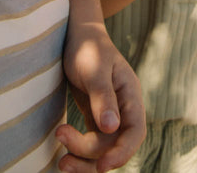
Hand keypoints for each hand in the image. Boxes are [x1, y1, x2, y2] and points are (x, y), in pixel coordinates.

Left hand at [57, 22, 145, 171]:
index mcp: (130, 94)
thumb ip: (103, 98)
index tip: (102, 165)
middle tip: (64, 157)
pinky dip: (80, 151)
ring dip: (83, 159)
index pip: (135, 132)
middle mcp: (124, 108)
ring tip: (61, 161)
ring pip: (103, 149)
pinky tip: (64, 153)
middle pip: (116, 145)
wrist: (76, 36)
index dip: (122, 152)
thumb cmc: (87, 47)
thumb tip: (112, 129)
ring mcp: (110, 114)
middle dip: (93, 157)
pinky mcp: (96, 117)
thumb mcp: (95, 69)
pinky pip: (93, 142)